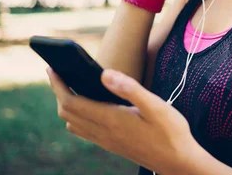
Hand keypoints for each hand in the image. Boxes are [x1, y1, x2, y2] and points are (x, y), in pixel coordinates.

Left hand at [46, 67, 198, 173]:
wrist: (179, 163)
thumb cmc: (171, 132)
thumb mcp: (156, 106)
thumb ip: (129, 88)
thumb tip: (103, 73)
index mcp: (111, 119)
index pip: (72, 102)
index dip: (58, 84)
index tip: (52, 68)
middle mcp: (104, 133)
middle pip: (68, 113)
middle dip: (59, 91)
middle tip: (57, 72)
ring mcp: (107, 141)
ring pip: (73, 124)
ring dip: (66, 105)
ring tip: (69, 86)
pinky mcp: (113, 145)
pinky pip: (85, 131)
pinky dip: (77, 116)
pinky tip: (88, 107)